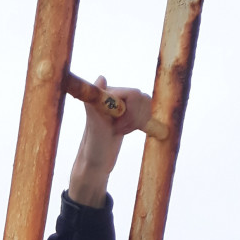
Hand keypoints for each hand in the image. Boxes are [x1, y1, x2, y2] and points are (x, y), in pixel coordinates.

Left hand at [68, 76, 152, 206]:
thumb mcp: (94, 125)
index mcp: (106, 94)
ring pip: (146, 103)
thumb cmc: (93, 146)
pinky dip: (142, 122)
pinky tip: (128, 130)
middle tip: (119, 130)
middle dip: (135, 117)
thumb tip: (101, 77)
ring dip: (138, 121)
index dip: (131, 112)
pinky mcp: (128, 113)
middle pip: (142, 98)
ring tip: (122, 131)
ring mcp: (122, 104)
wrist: (95, 162)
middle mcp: (114, 96)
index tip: (118, 126)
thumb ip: (96, 102)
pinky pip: (146, 109)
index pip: (134, 94)